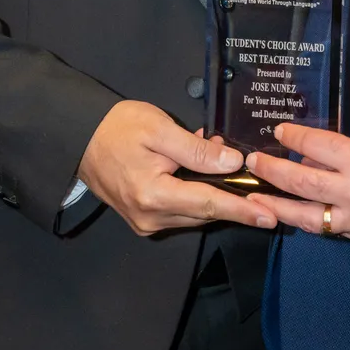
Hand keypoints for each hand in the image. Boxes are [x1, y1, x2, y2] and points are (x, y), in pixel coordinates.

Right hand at [79, 100, 278, 235]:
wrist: (80, 138)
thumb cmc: (118, 128)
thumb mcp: (159, 129)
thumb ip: (196, 150)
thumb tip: (233, 165)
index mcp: (154, 195)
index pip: (210, 204)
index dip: (243, 209)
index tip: (270, 217)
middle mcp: (151, 217)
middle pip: (205, 211)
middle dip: (231, 193)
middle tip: (246, 166)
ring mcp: (146, 222)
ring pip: (195, 213)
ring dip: (213, 192)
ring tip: (219, 160)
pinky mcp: (143, 219)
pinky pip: (181, 211)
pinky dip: (196, 194)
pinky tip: (199, 172)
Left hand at [247, 123, 349, 251]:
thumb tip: (320, 153)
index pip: (315, 144)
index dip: (293, 135)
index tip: (279, 130)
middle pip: (300, 180)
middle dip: (272, 170)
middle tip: (254, 162)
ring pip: (304, 214)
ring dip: (276, 204)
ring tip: (255, 198)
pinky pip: (325, 228)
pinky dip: (305, 219)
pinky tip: (289, 214)